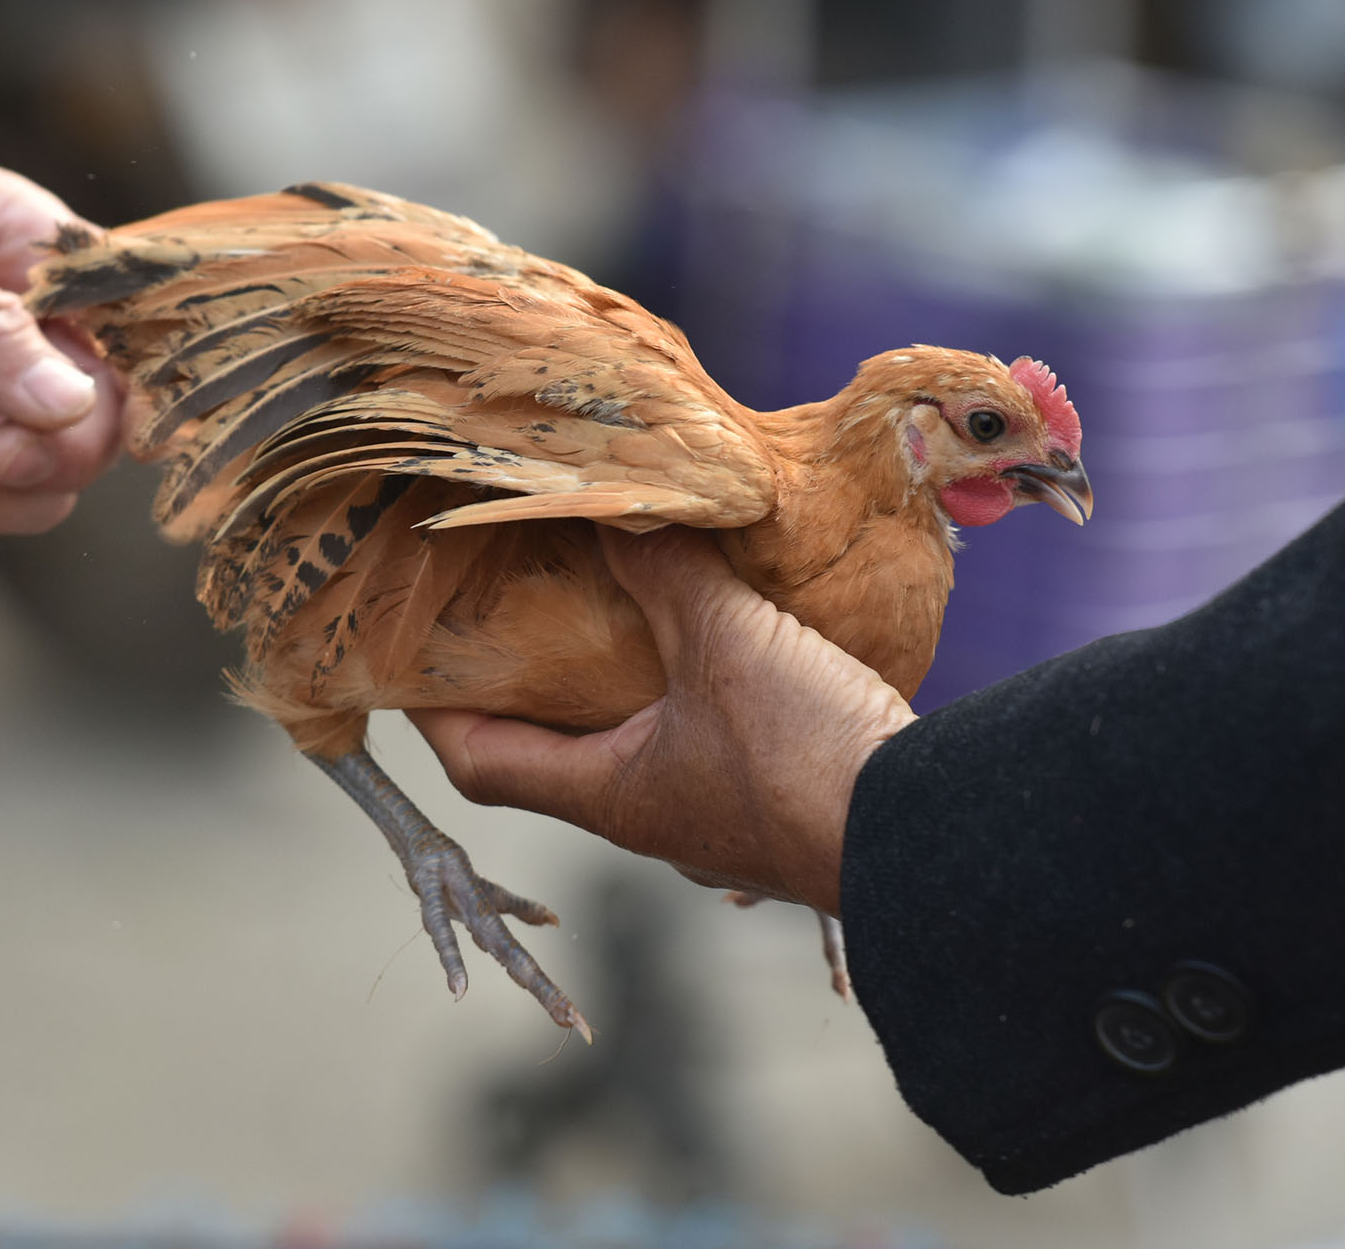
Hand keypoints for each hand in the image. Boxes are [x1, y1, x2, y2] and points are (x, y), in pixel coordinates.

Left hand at [410, 526, 914, 916]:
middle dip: (532, 682)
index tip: (416, 655)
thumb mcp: (725, 644)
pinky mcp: (770, 802)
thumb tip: (611, 508)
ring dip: (615, 682)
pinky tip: (718, 634)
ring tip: (614, 602)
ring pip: (634, 744)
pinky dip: (687, 688)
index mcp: (608, 793)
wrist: (929, 836)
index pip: (480, 764)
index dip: (436, 712)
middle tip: (519, 604)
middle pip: (553, 752)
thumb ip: (665, 573)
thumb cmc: (804, 757)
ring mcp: (710, 815)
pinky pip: (703, 740)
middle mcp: (648, 814)